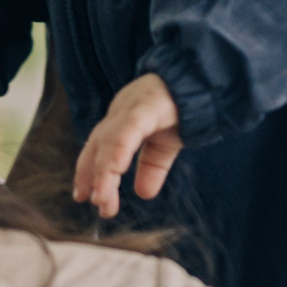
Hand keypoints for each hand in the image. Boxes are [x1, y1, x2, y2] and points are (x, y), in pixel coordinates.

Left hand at [73, 73, 182, 218]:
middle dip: (92, 176)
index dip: (87, 171)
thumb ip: (152, 167)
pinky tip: (115, 170)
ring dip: (103, 172)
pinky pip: (129, 130)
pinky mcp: (148, 105)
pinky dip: (119, 151)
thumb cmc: (181, 108)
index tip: (83, 197)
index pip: (97, 147)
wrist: (203, 82)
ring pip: (109, 141)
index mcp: (120, 120)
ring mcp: (132, 106)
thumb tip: (144, 194)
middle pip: (98, 145)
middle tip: (96, 204)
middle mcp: (120, 112)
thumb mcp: (164, 144)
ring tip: (102, 200)